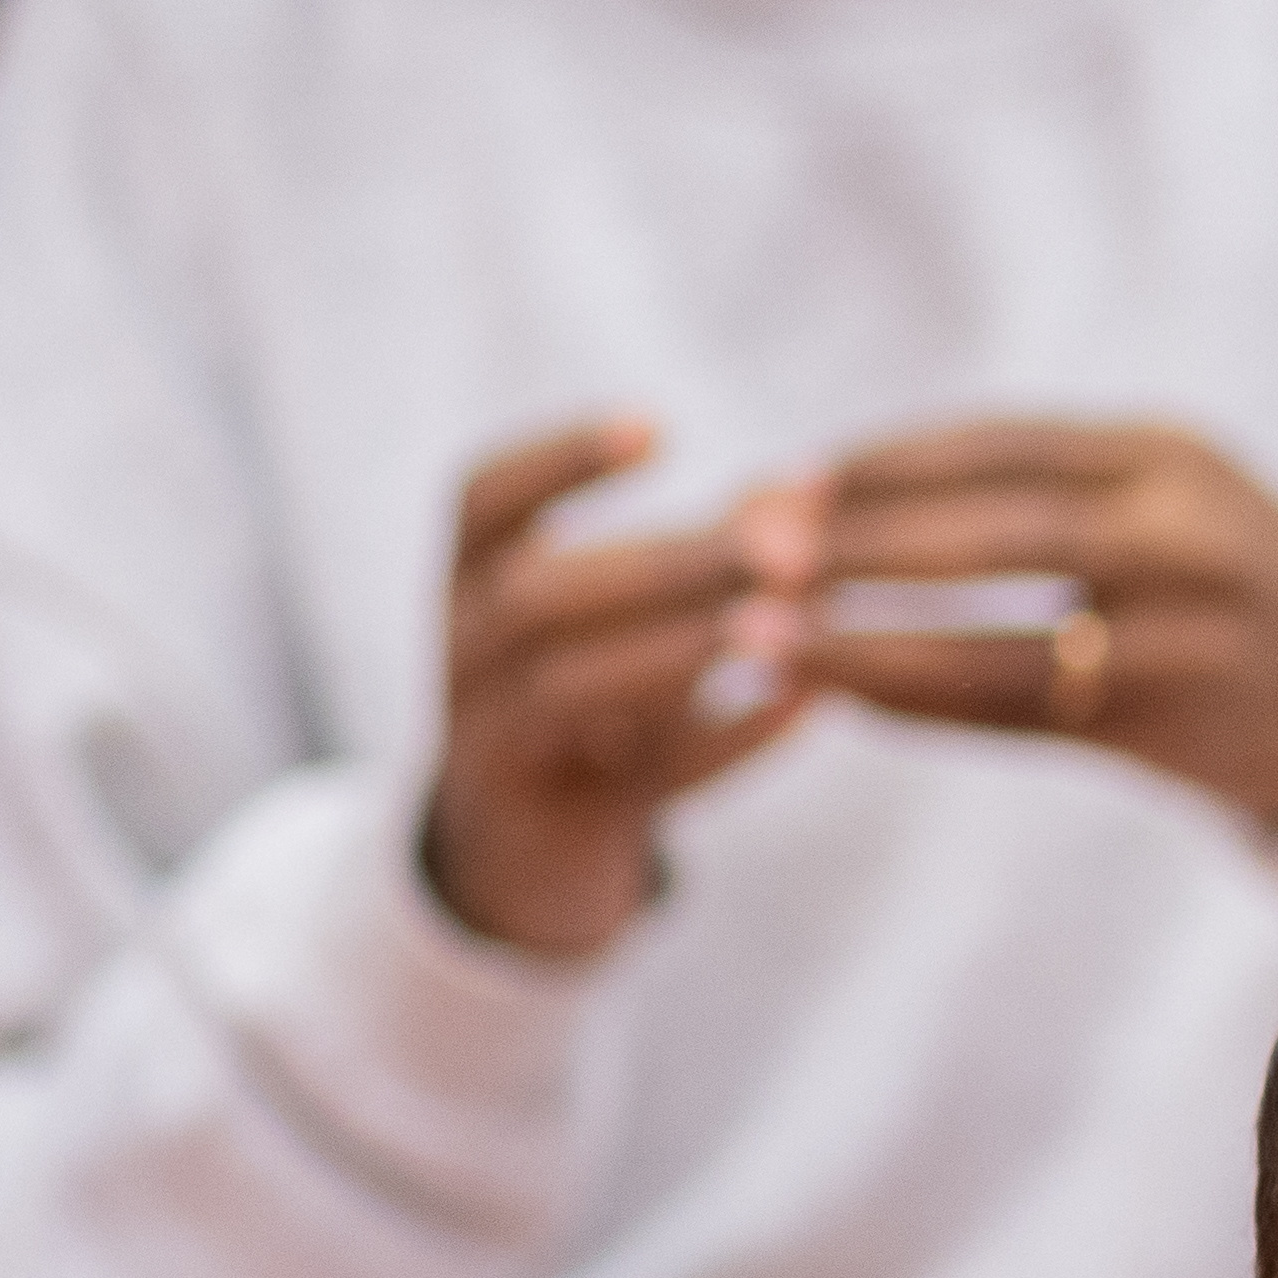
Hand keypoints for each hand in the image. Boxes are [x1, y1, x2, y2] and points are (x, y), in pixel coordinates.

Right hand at [421, 418, 812, 956]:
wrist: (529, 852)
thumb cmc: (597, 695)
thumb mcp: (628, 618)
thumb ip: (709, 552)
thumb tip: (810, 482)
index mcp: (472, 584)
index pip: (480, 502)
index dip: (559, 462)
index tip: (656, 425)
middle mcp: (467, 657)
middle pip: (538, 597)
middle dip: (667, 565)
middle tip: (790, 546)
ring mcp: (501, 745)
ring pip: (569, 690)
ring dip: (682, 651)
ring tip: (786, 625)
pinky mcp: (558, 821)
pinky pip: (636, 782)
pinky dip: (722, 744)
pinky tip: (802, 708)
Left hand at [766, 420, 1277, 835]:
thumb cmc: (1218, 573)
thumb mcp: (1155, 490)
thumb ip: (1029, 485)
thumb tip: (822, 487)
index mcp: (1170, 459)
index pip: (1001, 449)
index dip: (883, 464)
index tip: (776, 479)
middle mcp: (1186, 541)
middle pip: (997, 538)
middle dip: (861, 544)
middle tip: (745, 549)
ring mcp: (1183, 641)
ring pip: (1000, 645)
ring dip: (867, 644)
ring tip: (760, 640)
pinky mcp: (1168, 728)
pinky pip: (1017, 716)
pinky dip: (919, 704)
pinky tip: (838, 695)